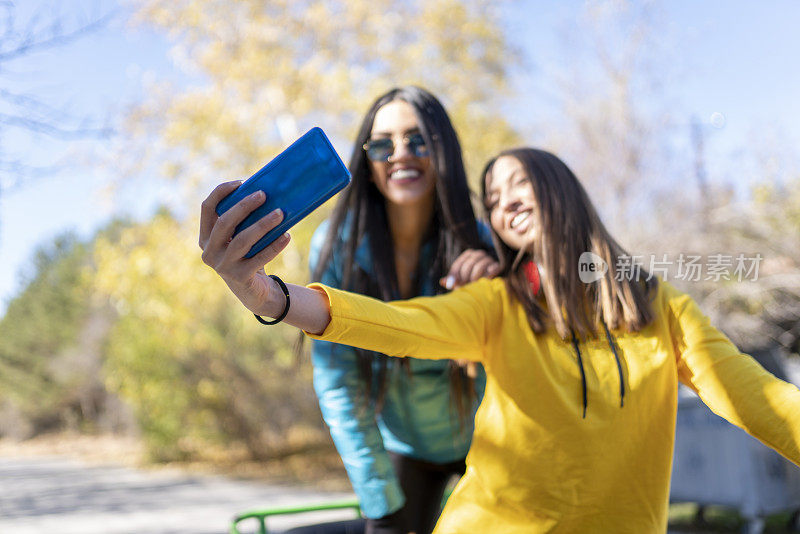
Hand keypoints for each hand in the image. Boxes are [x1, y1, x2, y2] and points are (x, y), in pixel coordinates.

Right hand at [199, 181, 291, 316]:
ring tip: (280, 213)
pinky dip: (274, 246)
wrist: (254, 292)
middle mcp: (209, 251)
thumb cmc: (249, 256)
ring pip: (242, 240)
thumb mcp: (240, 238)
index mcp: (206, 237)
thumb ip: (244, 221)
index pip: (206, 208)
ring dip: (262, 224)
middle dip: (244, 206)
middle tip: (264, 194)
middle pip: (224, 222)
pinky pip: (259, 258)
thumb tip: (267, 193)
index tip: (242, 182)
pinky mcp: (239, 277)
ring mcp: (223, 266)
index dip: (222, 192)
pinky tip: (286, 235)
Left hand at [439, 248, 499, 289]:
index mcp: (468, 255)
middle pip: (469, 264)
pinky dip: (489, 274)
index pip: (459, 264)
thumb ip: (452, 281)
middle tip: (463, 286)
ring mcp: (489, 259)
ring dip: (475, 277)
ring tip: (473, 285)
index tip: (452, 285)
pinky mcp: (498, 266)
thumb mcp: (460, 282)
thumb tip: (442, 282)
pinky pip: (493, 268)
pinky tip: (486, 280)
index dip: (454, 275)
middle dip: (464, 277)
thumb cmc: (472, 284)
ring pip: (480, 266)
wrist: (489, 288)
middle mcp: (479, 254)